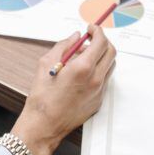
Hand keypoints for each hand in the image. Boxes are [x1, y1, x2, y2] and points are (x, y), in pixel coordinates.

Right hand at [11, 26, 115, 154]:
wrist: (44, 125)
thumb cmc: (42, 97)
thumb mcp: (46, 63)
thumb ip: (63, 46)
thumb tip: (75, 37)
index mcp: (83, 68)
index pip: (101, 42)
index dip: (97, 31)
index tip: (91, 29)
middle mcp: (95, 80)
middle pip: (111, 52)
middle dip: (103, 42)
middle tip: (91, 39)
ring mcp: (99, 92)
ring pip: (109, 66)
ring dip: (101, 57)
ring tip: (84, 57)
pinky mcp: (98, 101)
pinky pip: (104, 80)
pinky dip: (98, 71)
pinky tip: (83, 74)